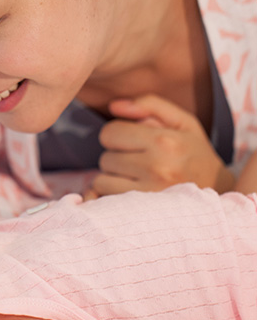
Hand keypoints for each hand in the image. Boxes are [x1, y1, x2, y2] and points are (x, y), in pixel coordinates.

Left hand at [92, 95, 234, 195]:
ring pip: (101, 181)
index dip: (117, 135)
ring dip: (113, 178)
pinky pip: (105, 200)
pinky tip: (130, 192)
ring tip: (136, 178)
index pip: (110, 133)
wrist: (219, 195)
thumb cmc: (195, 153)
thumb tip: (113, 105)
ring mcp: (147, 194)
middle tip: (138, 162)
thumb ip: (149, 105)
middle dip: (116, 157)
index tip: (132, 142)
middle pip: (104, 158)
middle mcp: (156, 168)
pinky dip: (111, 195)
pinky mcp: (141, 214)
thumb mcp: (182, 122)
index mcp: (164, 141)